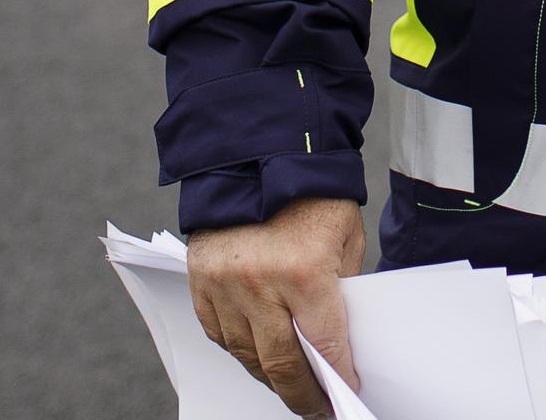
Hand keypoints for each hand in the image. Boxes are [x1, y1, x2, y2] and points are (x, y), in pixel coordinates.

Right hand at [188, 196, 365, 415]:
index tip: (345, 396)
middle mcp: (259, 283)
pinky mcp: (200, 279)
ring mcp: (224, 284)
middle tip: (315, 408)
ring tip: (287, 383)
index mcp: (305, 272)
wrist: (257, 152)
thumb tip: (334, 341)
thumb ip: (340, 291)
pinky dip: (238, 348)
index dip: (337, 378)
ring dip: (268, 375)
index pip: (324, 347)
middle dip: (301, 394)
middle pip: (280, 364)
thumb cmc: (311, 193)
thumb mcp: (346, 239)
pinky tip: (256, 352)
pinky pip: (217, 333)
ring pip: (246, 355)